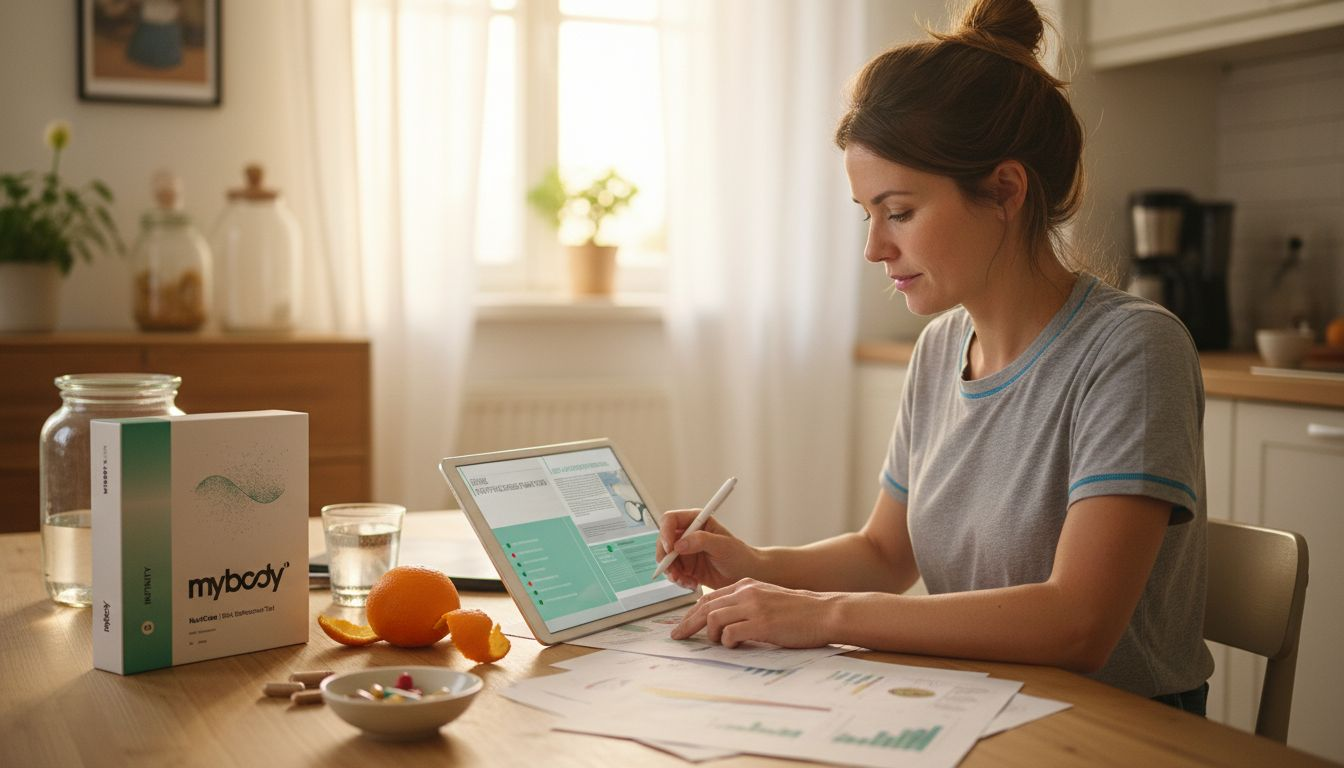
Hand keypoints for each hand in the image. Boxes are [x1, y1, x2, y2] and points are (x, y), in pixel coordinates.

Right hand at [656, 509, 757, 589]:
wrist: (747, 575)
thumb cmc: (740, 556)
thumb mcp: (723, 545)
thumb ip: (701, 541)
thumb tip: (678, 544)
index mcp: (696, 521)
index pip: (671, 520)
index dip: (665, 532)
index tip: (670, 548)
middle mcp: (688, 534)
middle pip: (663, 541)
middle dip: (665, 558)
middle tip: (673, 571)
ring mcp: (686, 552)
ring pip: (666, 560)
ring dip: (672, 572)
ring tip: (685, 581)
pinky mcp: (687, 567)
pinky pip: (673, 573)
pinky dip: (679, 580)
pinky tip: (692, 584)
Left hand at [670, 579, 837, 647]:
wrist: (824, 612)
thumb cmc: (799, 612)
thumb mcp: (768, 599)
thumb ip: (746, 605)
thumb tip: (726, 623)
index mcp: (746, 585)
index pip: (710, 598)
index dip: (693, 613)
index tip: (683, 625)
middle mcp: (746, 593)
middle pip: (705, 607)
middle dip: (688, 624)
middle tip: (678, 637)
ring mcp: (753, 607)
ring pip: (714, 619)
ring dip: (711, 635)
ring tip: (718, 644)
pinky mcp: (761, 624)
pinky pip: (731, 634)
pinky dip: (727, 642)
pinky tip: (734, 646)